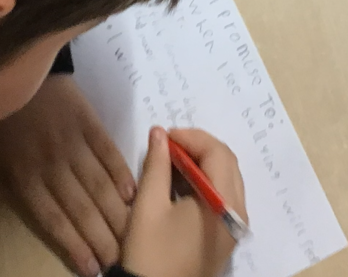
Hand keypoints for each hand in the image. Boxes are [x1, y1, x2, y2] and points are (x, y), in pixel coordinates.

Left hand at [0, 76, 134, 276]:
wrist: (5, 59)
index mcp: (22, 175)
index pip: (52, 219)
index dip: (73, 246)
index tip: (92, 271)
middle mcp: (51, 162)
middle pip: (82, 208)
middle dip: (103, 238)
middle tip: (120, 261)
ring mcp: (71, 140)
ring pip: (99, 185)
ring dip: (116, 213)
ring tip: (130, 237)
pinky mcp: (86, 118)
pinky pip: (107, 150)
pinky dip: (121, 172)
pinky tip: (131, 194)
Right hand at [123, 128, 247, 276]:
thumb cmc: (151, 252)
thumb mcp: (148, 204)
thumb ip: (157, 164)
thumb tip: (159, 133)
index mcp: (223, 203)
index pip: (217, 153)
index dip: (190, 137)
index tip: (163, 136)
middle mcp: (237, 213)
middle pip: (227, 163)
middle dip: (197, 147)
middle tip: (166, 146)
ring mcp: (233, 226)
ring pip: (226, 178)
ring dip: (200, 163)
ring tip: (169, 161)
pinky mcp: (225, 236)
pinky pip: (222, 196)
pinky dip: (203, 181)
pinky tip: (178, 182)